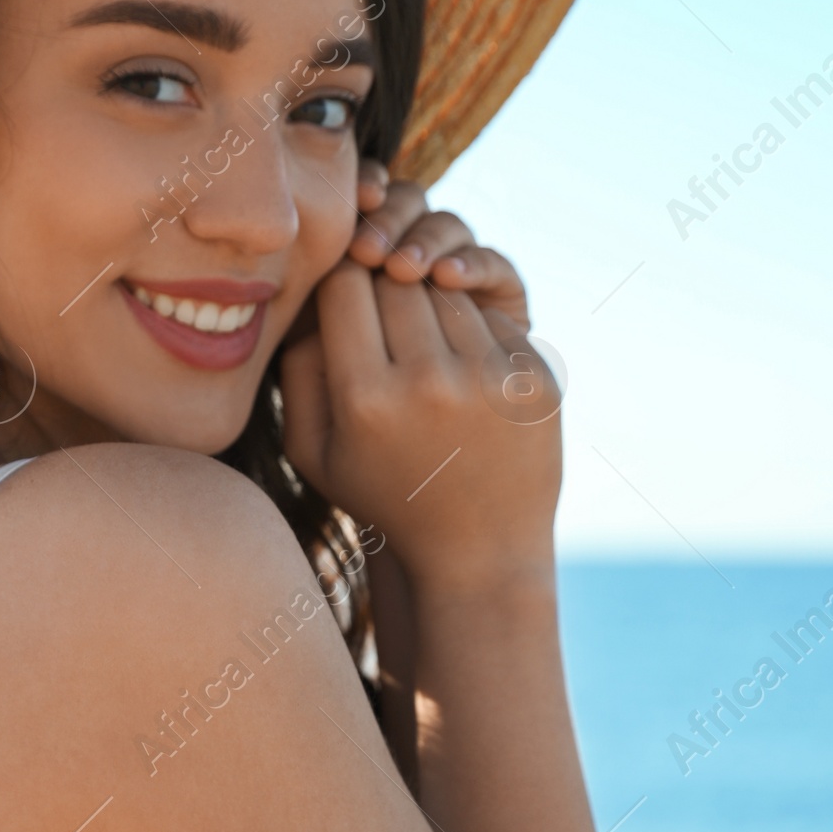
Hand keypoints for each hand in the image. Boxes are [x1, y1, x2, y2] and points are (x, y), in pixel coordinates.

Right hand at [278, 162, 561, 591]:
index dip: (342, 281)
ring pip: (448, 291)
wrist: (478, 552)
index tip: (346, 299)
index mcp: (366, 400)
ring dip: (431, 305)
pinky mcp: (534, 380)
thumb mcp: (314, 451)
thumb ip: (298, 370)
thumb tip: (310, 295)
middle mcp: (430, 383)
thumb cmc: (385, 495)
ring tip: (425, 350)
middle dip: (385, 286)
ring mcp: (490, 379)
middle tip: (385, 319)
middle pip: (398, 279)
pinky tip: (465, 373)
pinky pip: (494, 317)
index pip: (346, 283)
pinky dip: (475, 332)